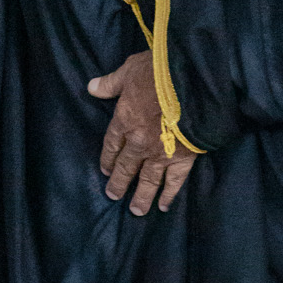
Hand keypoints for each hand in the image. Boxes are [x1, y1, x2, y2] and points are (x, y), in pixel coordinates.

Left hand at [87, 52, 196, 215]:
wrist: (190, 83)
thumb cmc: (158, 72)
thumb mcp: (129, 71)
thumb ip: (111, 83)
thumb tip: (92, 87)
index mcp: (124, 121)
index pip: (112, 145)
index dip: (108, 159)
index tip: (106, 171)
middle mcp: (139, 142)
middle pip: (126, 167)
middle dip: (119, 184)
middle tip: (114, 196)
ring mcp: (160, 153)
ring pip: (147, 180)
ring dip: (141, 197)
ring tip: (136, 211)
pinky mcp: (182, 158)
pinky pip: (174, 181)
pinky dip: (168, 194)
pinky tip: (163, 206)